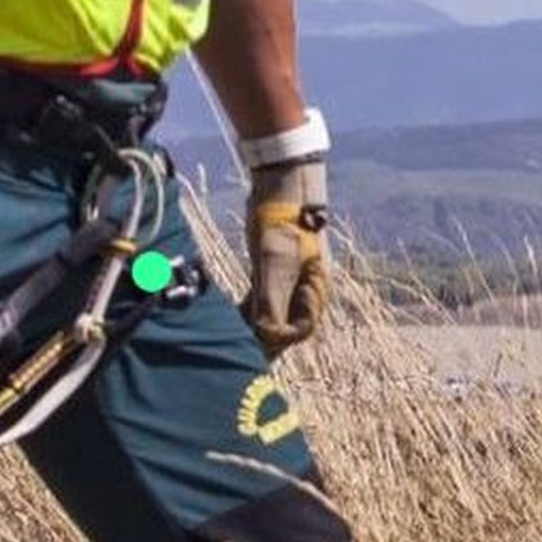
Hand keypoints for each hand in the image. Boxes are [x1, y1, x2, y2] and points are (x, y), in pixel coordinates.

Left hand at [243, 158, 327, 355]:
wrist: (281, 185)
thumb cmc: (283, 220)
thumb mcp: (275, 258)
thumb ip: (272, 297)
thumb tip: (266, 335)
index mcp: (313, 290)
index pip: (298, 330)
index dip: (277, 340)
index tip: (254, 343)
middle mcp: (303, 289)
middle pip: (284, 325)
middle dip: (263, 341)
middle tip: (238, 356)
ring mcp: (287, 278)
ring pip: (271, 313)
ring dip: (252, 326)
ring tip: (229, 340)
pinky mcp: (271, 268)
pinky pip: (260, 298)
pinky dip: (246, 309)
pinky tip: (228, 317)